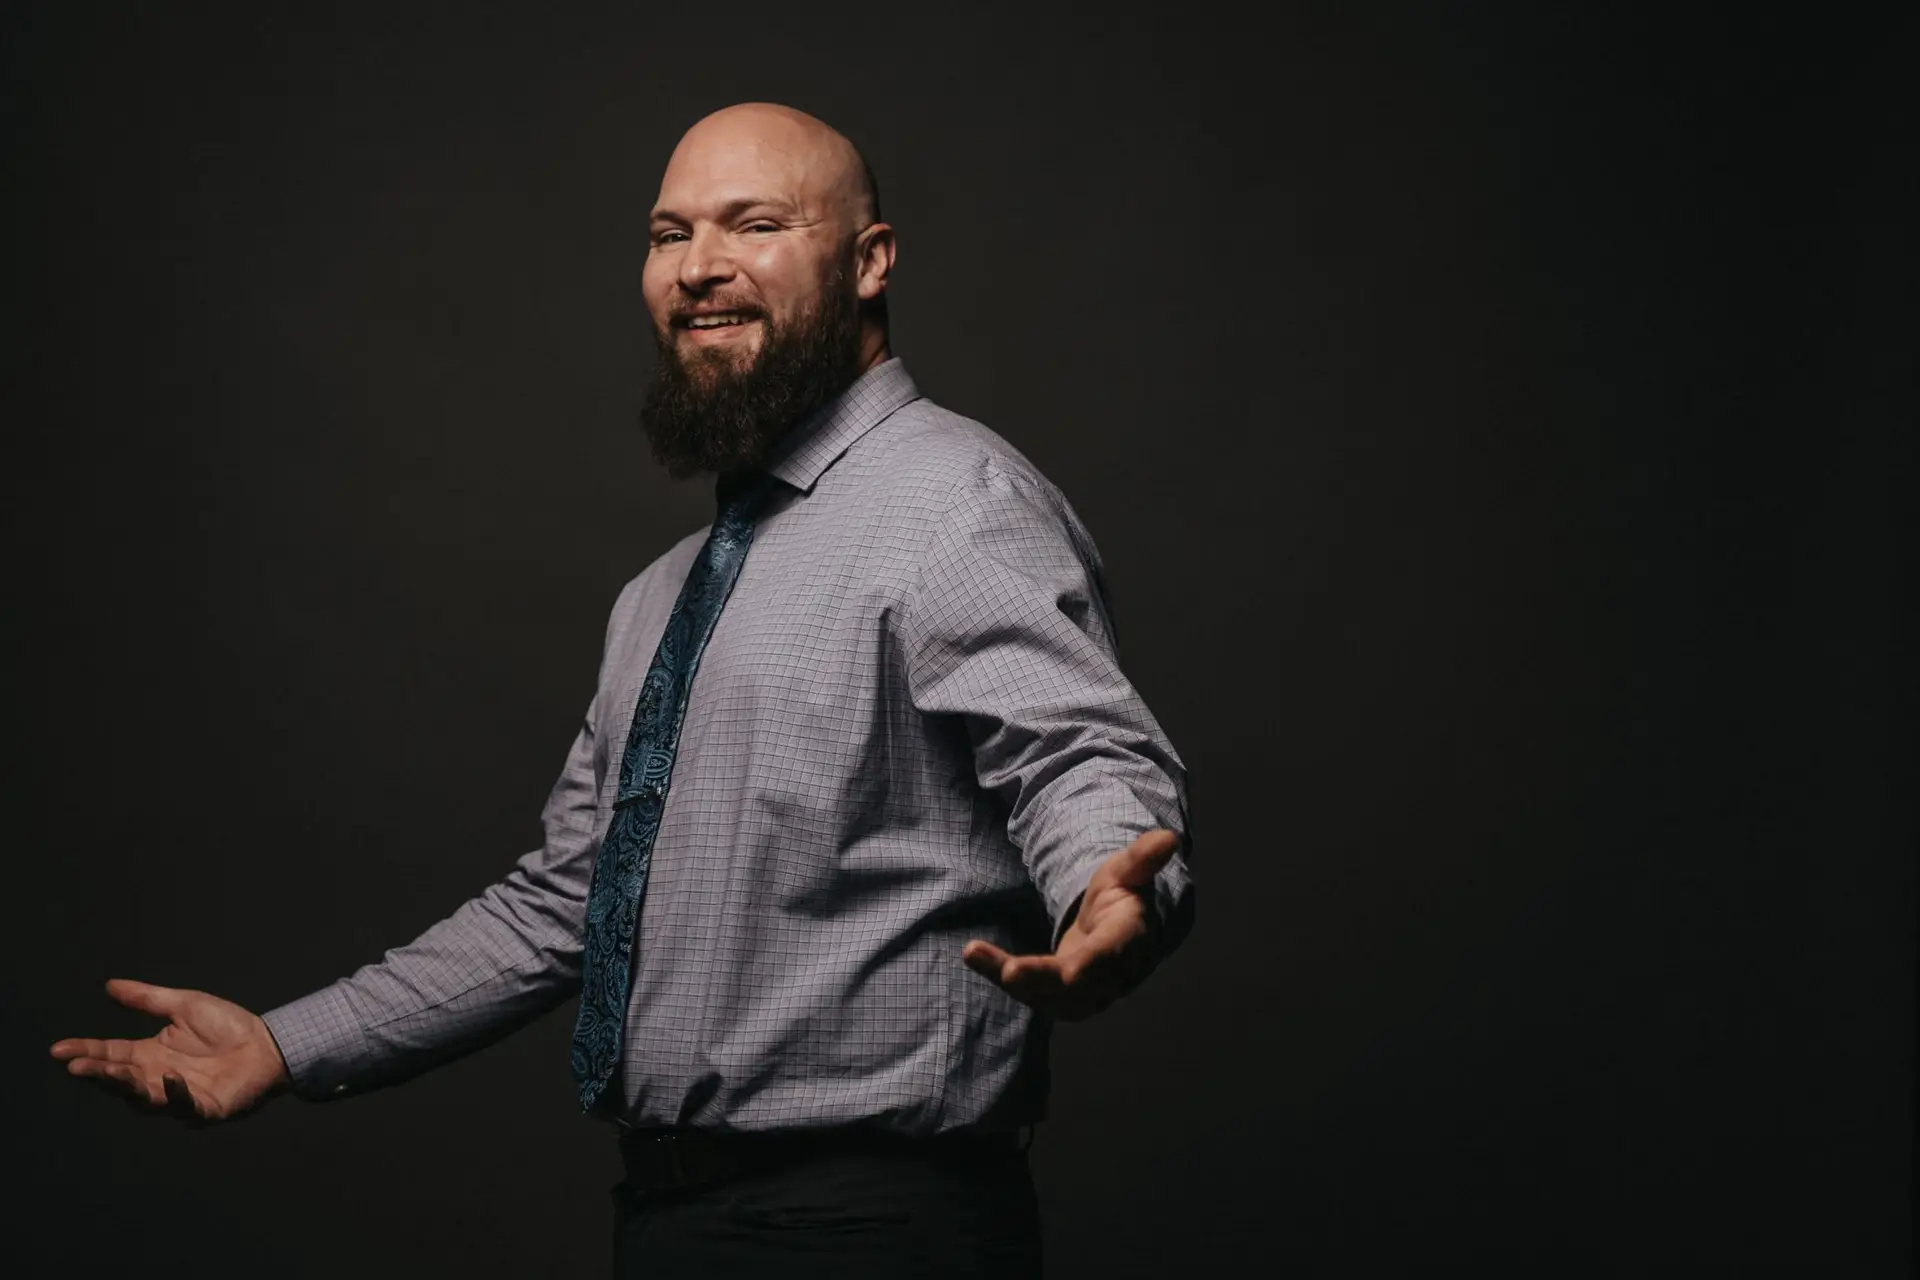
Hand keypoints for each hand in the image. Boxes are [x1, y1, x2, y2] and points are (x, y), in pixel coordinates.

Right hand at [49, 979, 291, 1123]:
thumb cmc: (227, 1026)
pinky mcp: (203, 1108)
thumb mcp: (184, 1005)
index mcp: (151, 1054)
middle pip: (121, 1077)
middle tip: (76, 1064)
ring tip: (111, 1070)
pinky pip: (185, 1106)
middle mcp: (158, 1077)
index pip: (111, 1053)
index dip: (86, 1051)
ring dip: (127, 1084)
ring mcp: (179, 1096)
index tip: (59, 1049)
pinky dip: (176, 1094)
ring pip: (145, 1095)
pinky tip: (169, 1078)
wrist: (268, 1043)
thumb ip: (147, 998)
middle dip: (98, 1071)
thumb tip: (110, 985)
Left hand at [961, 829, 1177, 1021]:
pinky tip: (975, 957)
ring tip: (974, 953)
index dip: (1092, 966)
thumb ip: (1143, 859)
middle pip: (1073, 985)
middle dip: (1040, 979)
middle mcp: (1109, 976)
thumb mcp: (1129, 872)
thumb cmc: (1123, 896)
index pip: (1112, 957)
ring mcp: (1085, 993)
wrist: (1121, 933)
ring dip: (1010, 979)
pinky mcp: (1060, 999)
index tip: (1070, 974)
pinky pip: (1029, 993)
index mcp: (1129, 941)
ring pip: (1046, 995)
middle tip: (1009, 972)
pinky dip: (1000, 977)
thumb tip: (1168, 837)